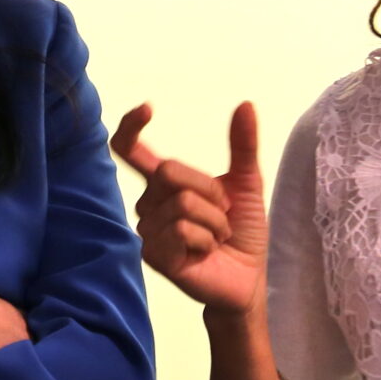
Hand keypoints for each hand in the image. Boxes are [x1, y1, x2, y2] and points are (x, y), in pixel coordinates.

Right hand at [109, 102, 267, 316]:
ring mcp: (149, 231)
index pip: (130, 150)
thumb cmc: (242, 231)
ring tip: (216, 238)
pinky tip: (206, 252)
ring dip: (214, 221)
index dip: (131, 127)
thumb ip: (243, 145)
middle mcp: (149, 204)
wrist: (250, 276)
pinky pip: (182, 230)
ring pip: (181, 204)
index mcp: (163, 183)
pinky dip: (206, 239)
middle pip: (168, 171)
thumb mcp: (247, 183)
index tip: (148, 108)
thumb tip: (246, 104)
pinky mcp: (154, 256)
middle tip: (223, 213)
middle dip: (210, 190)